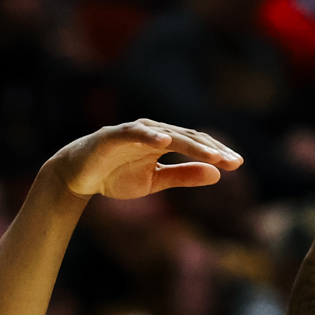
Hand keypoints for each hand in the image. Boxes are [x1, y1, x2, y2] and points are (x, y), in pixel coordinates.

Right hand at [52, 120, 241, 199]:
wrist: (77, 177)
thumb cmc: (114, 176)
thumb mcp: (154, 182)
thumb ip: (183, 176)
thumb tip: (217, 175)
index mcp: (164, 142)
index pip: (196, 144)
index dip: (216, 153)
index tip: (237, 165)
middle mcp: (153, 132)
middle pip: (188, 137)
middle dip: (211, 149)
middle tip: (234, 162)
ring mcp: (134, 132)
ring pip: (168, 134)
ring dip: (191, 144)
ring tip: (212, 155)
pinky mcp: (114, 135)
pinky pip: (135, 133)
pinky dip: (150, 136)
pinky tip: (166, 141)